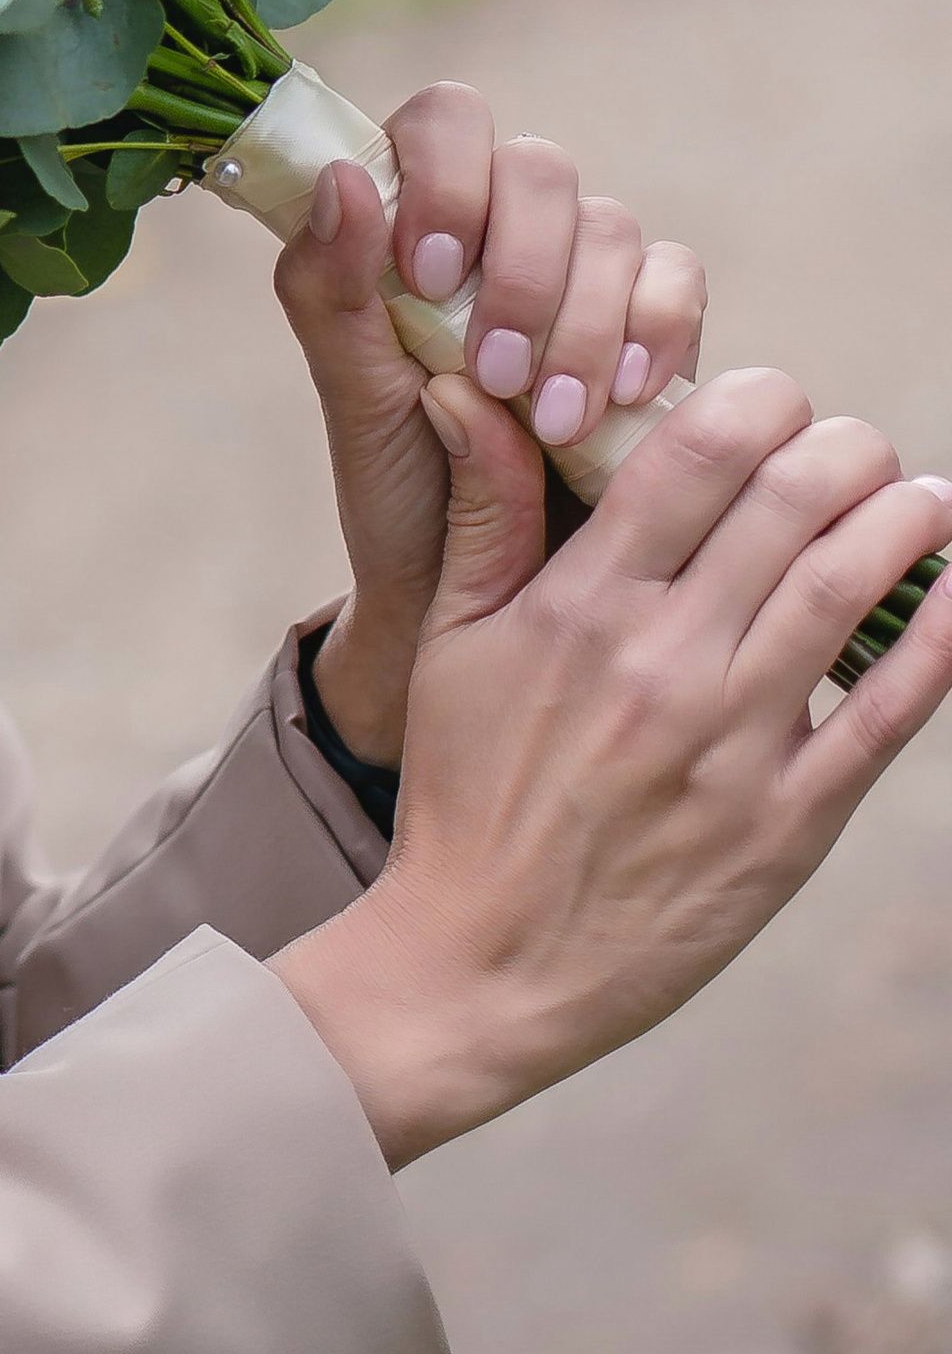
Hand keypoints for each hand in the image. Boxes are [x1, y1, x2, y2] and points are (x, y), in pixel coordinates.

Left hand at [273, 84, 705, 762]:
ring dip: (581, 321)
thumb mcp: (353, 400)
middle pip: (540, 172)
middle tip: (494, 376)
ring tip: (548, 421)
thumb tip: (340, 177)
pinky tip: (616, 404)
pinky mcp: (653, 329)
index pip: (445, 121)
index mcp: (417, 222)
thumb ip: (331, 291)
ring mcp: (586, 275)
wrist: (476, 602)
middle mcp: (503, 232)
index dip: (446, 175)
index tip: (428, 274)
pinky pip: (679, 283)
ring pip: (613, 229)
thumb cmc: (401, 491)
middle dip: (522, 272)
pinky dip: (654, 336)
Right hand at [276, 365, 951, 1166]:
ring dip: (905, 520)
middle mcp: (662, 661)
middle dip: (845, 447)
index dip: (757, 399)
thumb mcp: (451, 644)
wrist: (483, 962)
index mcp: (578, 606)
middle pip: (791, 499)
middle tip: (857, 450)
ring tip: (921, 499)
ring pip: (848, 589)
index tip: (771, 407)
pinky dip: (939, 641)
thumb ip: (484, 513)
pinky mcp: (786, 825)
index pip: (696, 449)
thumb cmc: (464, 794)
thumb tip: (476, 392)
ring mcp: (731, 744)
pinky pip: (887, 717)